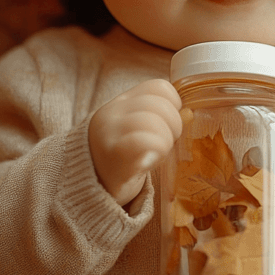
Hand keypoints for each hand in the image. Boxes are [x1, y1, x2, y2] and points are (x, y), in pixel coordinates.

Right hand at [88, 79, 182, 205]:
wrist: (84, 187)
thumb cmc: (119, 158)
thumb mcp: (135, 129)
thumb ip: (158, 117)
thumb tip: (190, 114)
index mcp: (123, 103)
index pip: (159, 87)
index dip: (173, 105)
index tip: (168, 124)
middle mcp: (114, 113)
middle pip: (160, 106)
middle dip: (173, 126)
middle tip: (164, 145)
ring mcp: (111, 135)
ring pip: (154, 123)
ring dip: (164, 142)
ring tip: (156, 155)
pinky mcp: (113, 159)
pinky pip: (141, 143)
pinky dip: (154, 151)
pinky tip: (149, 161)